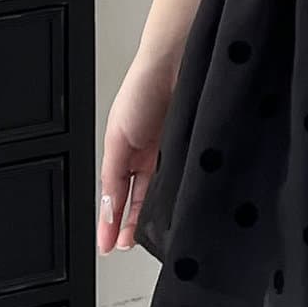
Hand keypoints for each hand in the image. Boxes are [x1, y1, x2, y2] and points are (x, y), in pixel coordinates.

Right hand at [97, 55, 177, 254]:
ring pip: (169, 192)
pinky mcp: (199, 148)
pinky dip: (187, 194)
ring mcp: (177, 151)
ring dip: (164, 213)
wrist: (178, 60)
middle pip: (145, 198)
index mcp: (128, 152)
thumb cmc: (144, 88)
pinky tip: (187, 209)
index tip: (110, 245)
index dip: (115, 221)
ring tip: (160, 235)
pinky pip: (191, 178)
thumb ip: (114, 176)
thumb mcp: (118, 139)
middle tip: (135, 246)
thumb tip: (108, 208)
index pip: (119, 196)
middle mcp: (153, 154)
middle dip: (139, 224)